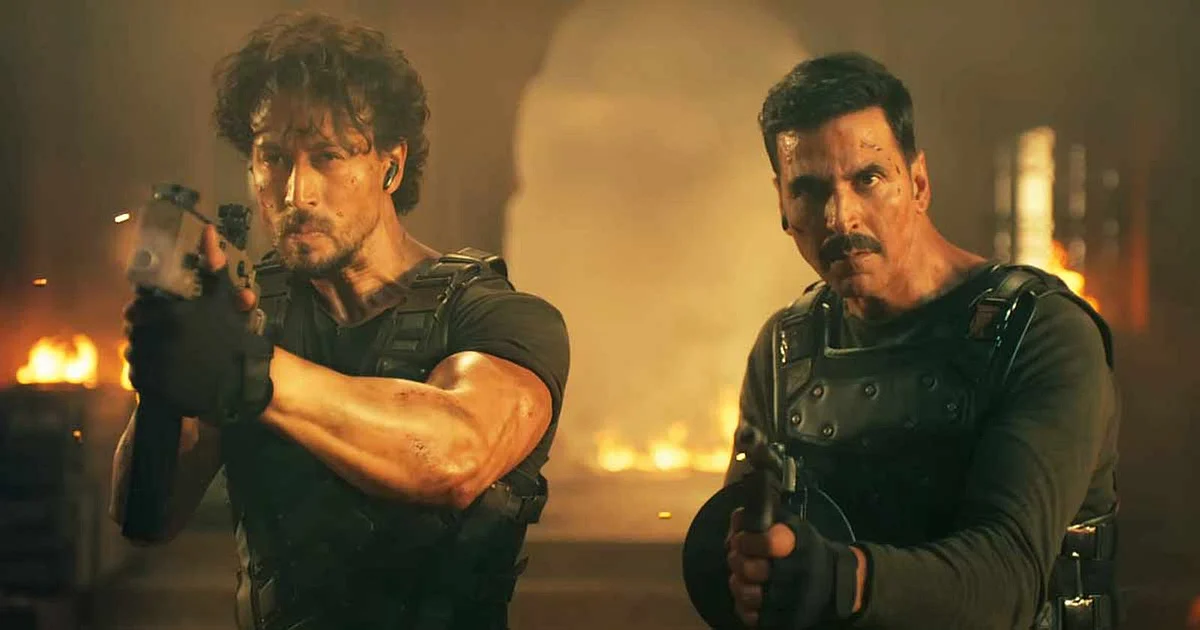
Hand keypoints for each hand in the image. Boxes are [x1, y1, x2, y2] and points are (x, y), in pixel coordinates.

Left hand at [124, 225, 270, 420]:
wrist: (241, 381)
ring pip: (134, 354)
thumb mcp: (223, 297)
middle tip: (161, 334)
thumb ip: (213, 265)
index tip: (153, 313)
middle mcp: (153, 339)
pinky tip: (163, 372)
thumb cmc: (233, 336)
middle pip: (133, 332)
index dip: (142, 311)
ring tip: (164, 354)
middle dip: (144, 331)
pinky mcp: (151, 389)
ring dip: (145, 351)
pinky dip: (147, 374)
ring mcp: (150, 366)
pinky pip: (137, 377)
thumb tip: (208, 229)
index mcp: (165, 315)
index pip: (134, 310)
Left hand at [727, 507, 860, 628]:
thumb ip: (763, 520)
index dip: (747, 540)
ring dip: (737, 583)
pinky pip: (751, 615)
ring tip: (740, 576)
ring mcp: (789, 600)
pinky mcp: (783, 619)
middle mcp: (795, 574)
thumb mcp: (792, 527)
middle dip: (737, 560)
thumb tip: (738, 518)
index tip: (739, 538)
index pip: (767, 542)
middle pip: (751, 569)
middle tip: (735, 555)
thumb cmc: (806, 550)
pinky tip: (747, 594)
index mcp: (798, 546)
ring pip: (747, 594)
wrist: (834, 583)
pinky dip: (743, 605)